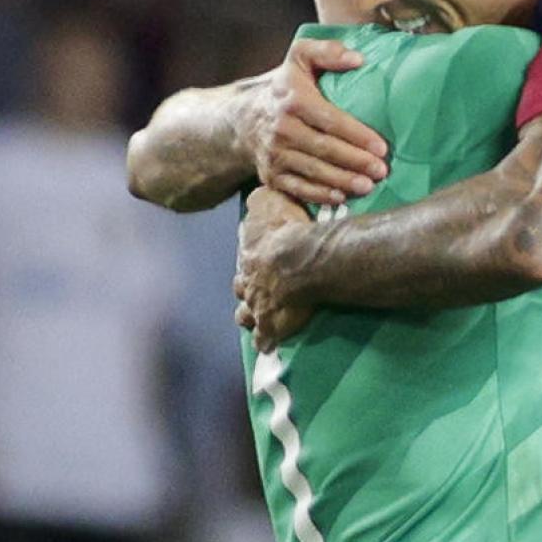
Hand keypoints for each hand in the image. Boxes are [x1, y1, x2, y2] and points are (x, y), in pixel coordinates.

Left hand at [235, 188, 315, 348]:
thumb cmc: (289, 230)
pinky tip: (268, 347)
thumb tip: (255, 193)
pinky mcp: (271, 325)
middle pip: (241, 291)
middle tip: (252, 297)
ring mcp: (258, 306)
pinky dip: (265, 342)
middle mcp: (249, 283)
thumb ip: (262, 201)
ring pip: (246, 317)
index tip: (255, 269)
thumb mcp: (271, 203)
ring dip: (251, 320)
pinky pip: (264, 338)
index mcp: (251, 257)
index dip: (250, 266)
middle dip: (246, 294)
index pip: (246, 263)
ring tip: (257, 326)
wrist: (300, 259)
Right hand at [241, 38, 387, 205]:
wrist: (242, 118)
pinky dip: (320, 195)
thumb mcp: (299, 58)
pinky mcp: (271, 175)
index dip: (357, 135)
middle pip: (325, 149)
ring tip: (368, 186)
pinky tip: (341, 197)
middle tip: (381, 170)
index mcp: (293, 100)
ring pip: (314, 171)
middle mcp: (282, 128)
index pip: (330, 120)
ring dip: (343, 181)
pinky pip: (299, 188)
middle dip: (356, 162)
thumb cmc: (283, 87)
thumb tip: (358, 59)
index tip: (381, 147)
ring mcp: (275, 154)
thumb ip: (326, 52)